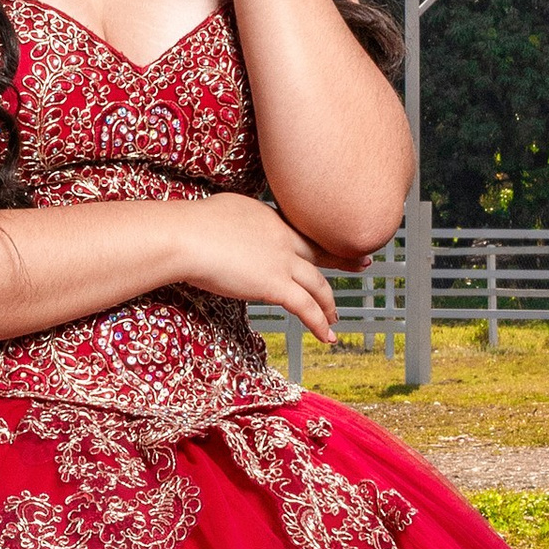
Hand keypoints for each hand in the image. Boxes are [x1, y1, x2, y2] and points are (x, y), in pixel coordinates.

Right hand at [167, 194, 339, 345]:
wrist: (185, 236)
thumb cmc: (190, 225)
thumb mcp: (222, 212)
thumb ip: (237, 224)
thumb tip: (232, 233)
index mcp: (269, 218)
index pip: (300, 232)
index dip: (319, 239)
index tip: (332, 241)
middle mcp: (282, 236)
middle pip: (320, 251)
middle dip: (344, 259)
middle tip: (363, 263)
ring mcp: (281, 260)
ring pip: (317, 284)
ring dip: (328, 303)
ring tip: (334, 317)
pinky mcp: (274, 284)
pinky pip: (306, 308)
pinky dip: (319, 323)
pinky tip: (327, 336)